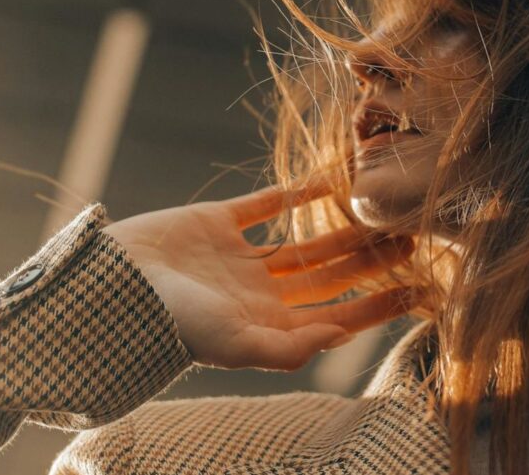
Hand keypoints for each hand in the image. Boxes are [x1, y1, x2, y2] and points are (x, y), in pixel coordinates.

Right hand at [102, 181, 413, 370]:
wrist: (108, 285)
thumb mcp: (234, 344)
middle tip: (415, 237)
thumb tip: (339, 339)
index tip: (420, 287)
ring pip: (305, 241)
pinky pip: (266, 204)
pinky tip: (329, 180)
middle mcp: (261, 292)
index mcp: (269, 324)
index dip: (379, 302)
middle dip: (371, 260)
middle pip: (330, 275)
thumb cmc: (171, 323)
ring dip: (343, 228)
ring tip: (383, 211)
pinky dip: (295, 192)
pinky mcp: (218, 222)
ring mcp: (240, 257)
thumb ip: (288, 348)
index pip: (338, 314)